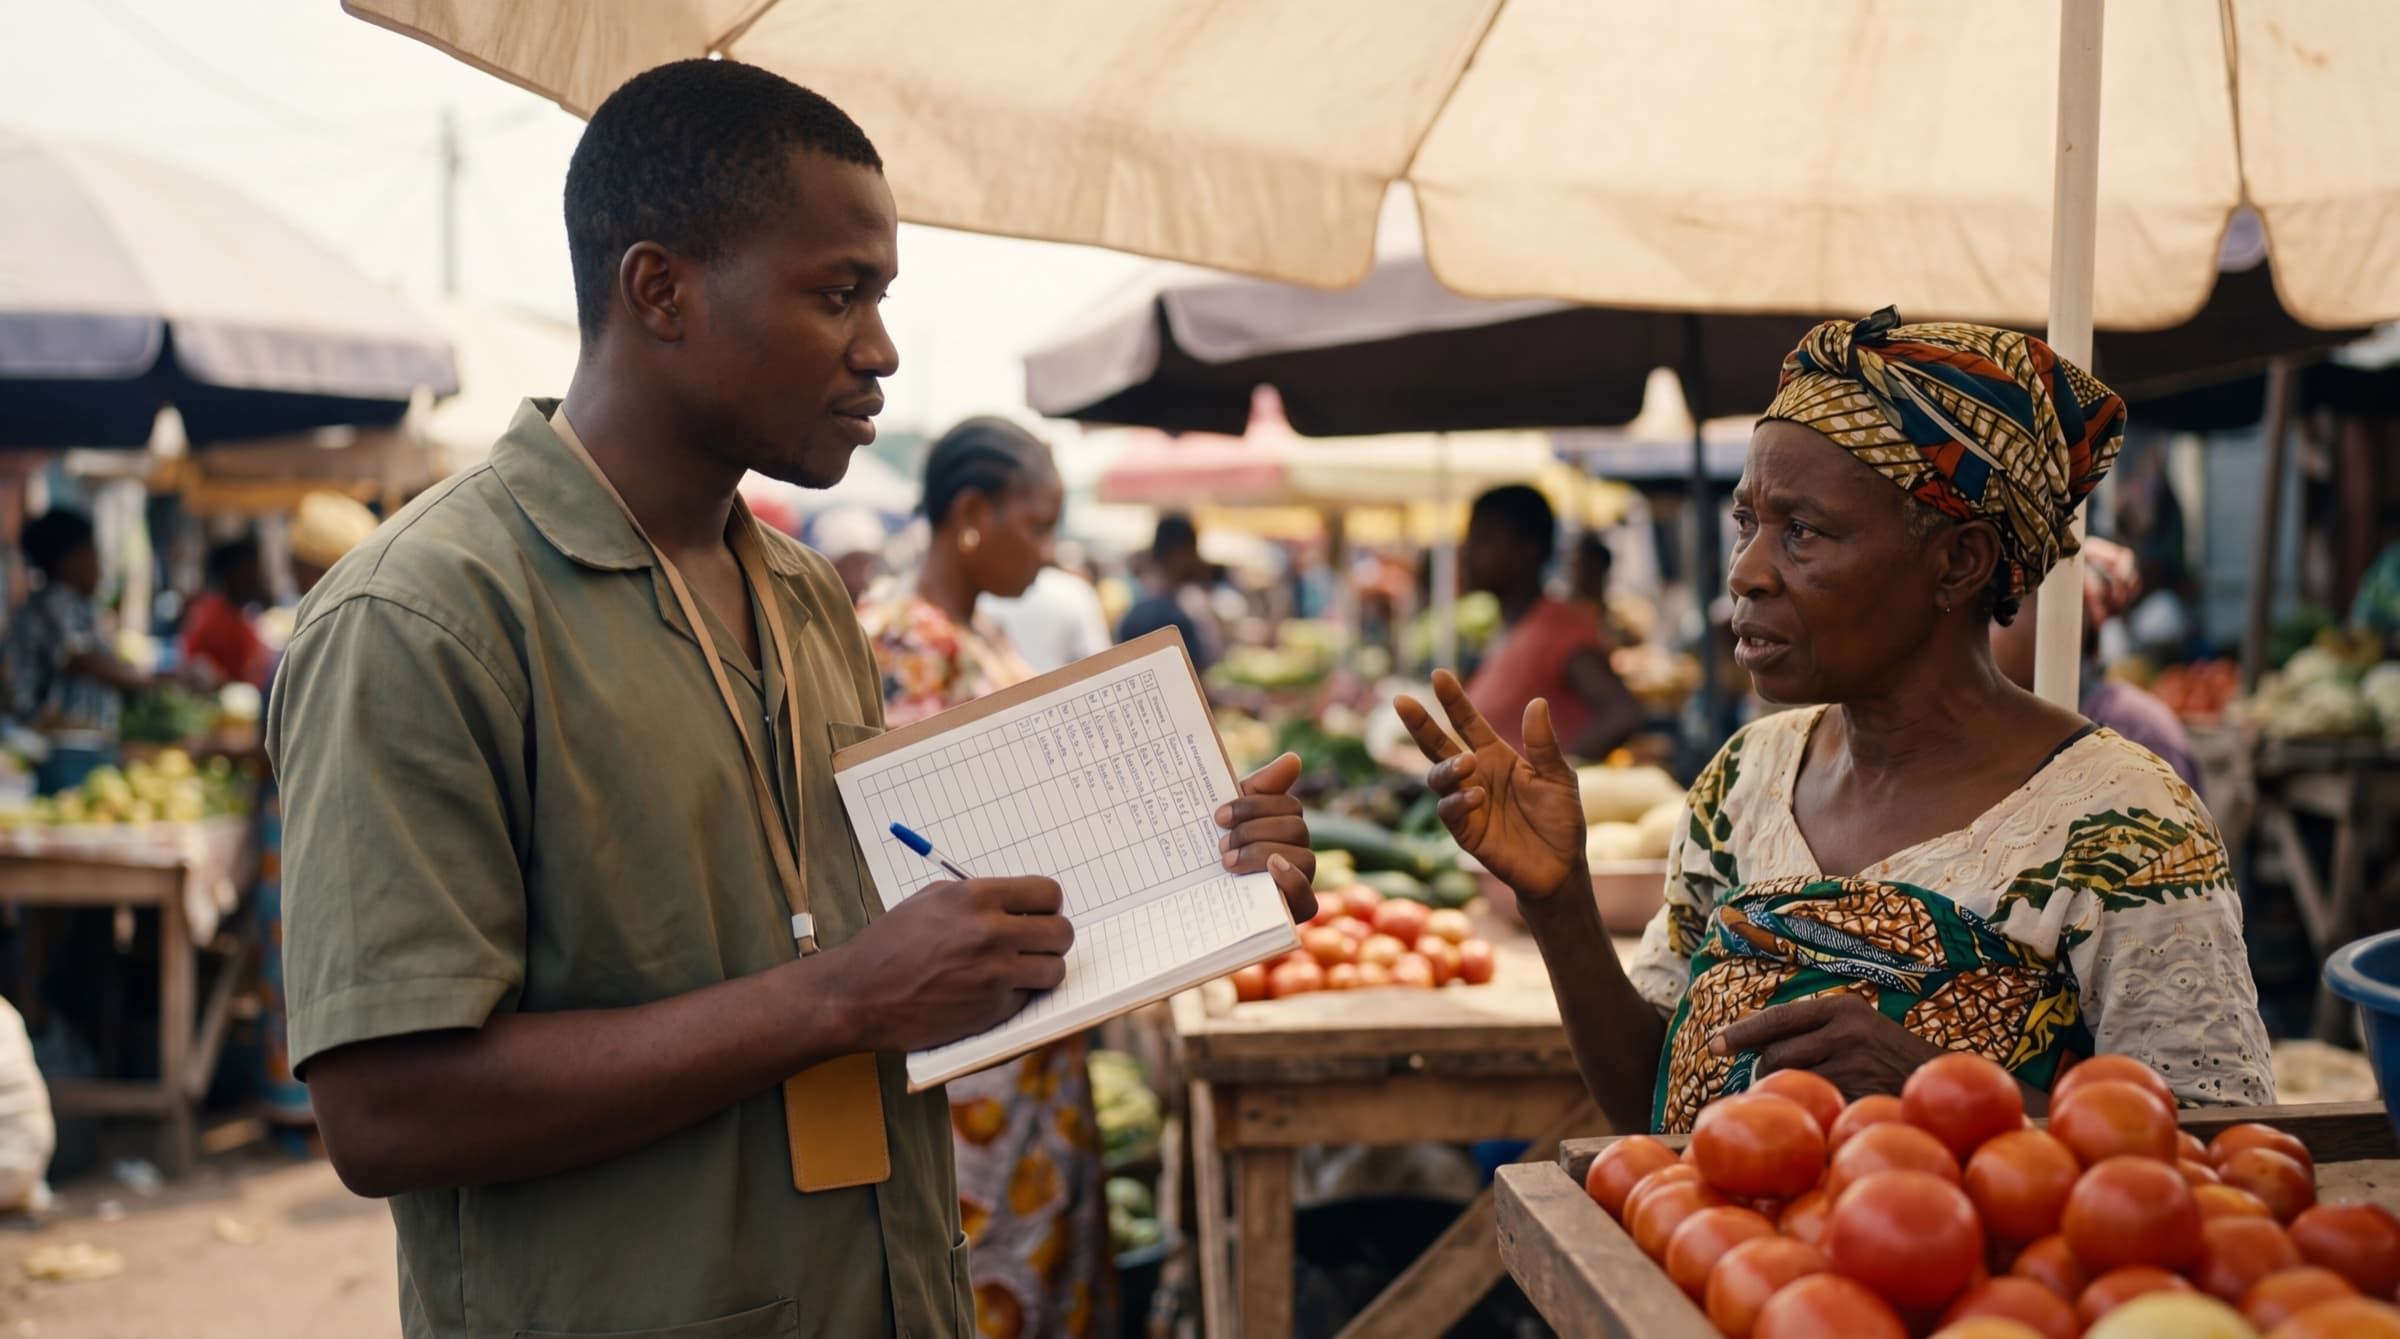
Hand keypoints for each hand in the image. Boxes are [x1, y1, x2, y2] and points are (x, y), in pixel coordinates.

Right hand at [824, 876, 1073, 1053]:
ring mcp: (995, 974)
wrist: (858, 995)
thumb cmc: (890, 944)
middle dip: (1052, 938)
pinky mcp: (992, 1010)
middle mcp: (992, 933)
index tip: (1039, 914)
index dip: (1047, 905)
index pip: (1048, 893)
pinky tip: (990, 991)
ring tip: (1018, 970)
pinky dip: (1017, 996)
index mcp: (977, 897)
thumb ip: (979, 897)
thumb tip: (1020, 902)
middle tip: (1035, 944)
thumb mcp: (931, 900)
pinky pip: (1029, 998)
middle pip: (1062, 932)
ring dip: (1042, 970)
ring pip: (1055, 969)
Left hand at [1219, 752, 1316, 923]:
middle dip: (1254, 831)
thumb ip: (1259, 789)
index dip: (1254, 806)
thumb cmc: (1214, 853)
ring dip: (1262, 854)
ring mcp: (1301, 881)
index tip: (1218, 817)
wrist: (1192, 904)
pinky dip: (1291, 878)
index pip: (1287, 805)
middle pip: (1297, 828)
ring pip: (1303, 857)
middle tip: (1220, 845)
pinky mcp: (1297, 911)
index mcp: (1284, 826)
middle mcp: (1298, 851)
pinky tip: (1271, 867)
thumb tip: (1294, 758)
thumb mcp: (1230, 819)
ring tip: (1228, 863)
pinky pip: (1307, 895)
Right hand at [1393, 670, 1586, 899]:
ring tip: (1467, 763)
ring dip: (1447, 767)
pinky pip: (1449, 811)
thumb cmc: (1561, 820)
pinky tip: (1477, 796)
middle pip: (1438, 745)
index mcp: (1496, 757)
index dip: (1453, 700)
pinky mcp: (1465, 831)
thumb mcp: (1559, 778)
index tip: (1438, 675)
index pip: (1468, 723)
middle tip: (1402, 701)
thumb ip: (1544, 744)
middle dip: (1420, 723)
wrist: (1561, 868)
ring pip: (1437, 777)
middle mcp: (1475, 775)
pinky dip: (1458, 801)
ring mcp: (1467, 803)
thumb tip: (1537, 702)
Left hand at [1710, 992, 1945, 1100]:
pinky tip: (1824, 1116)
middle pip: (1774, 1056)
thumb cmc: (1891, 1057)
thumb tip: (1755, 1048)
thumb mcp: (1858, 1027)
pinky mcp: (1863, 1096)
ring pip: (1792, 1084)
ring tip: (1807, 1098)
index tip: (1712, 1045)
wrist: (1949, 1081)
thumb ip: (1815, 1032)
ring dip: (1789, 1095)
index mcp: (1840, 1007)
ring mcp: (1854, 1065)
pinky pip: (1818, 1107)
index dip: (1739, 1033)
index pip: (1775, 1018)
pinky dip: (1813, 1113)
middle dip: (1768, 1073)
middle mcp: (1845, 1031)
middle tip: (1781, 1086)